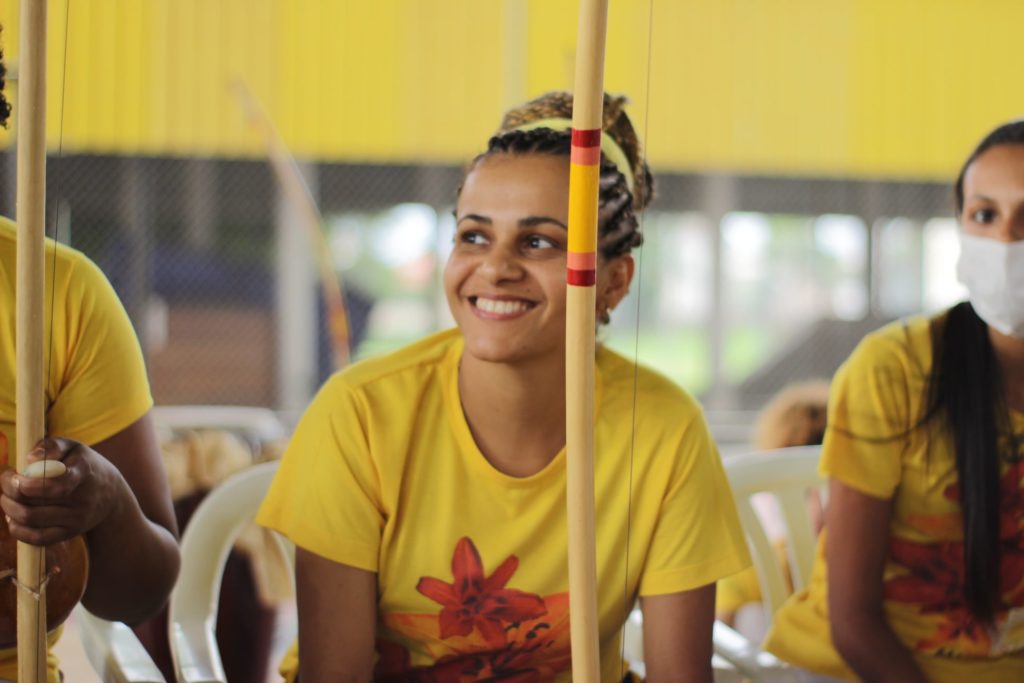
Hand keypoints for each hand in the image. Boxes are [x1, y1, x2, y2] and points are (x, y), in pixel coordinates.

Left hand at [0, 438, 124, 545]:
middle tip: (6, 481)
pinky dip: (17, 529)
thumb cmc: (84, 466)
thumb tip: (29, 460)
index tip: (14, 474)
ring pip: (31, 519)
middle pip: (35, 503)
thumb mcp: (74, 448)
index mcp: (84, 472)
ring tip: (7, 497)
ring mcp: (76, 519)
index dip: (28, 484)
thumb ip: (52, 446)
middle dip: (10, 491)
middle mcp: (82, 499)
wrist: (111, 495)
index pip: (56, 485)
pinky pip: (37, 538)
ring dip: (9, 508)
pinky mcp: (70, 533)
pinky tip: (13, 517)